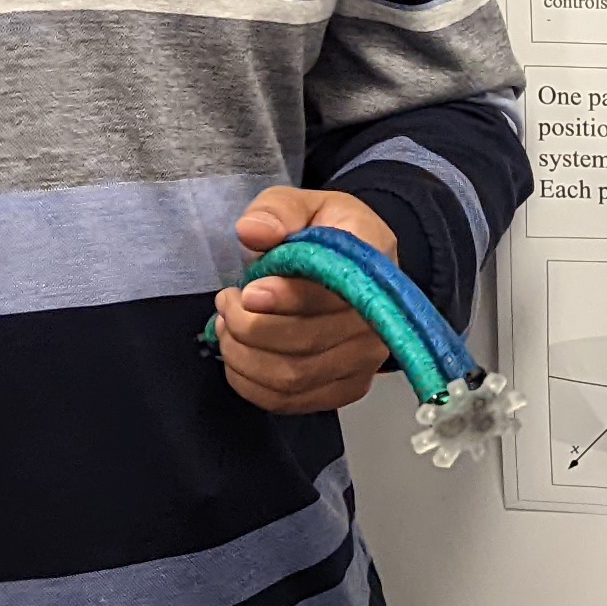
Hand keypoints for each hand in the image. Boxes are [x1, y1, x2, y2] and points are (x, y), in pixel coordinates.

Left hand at [215, 186, 404, 415]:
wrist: (354, 269)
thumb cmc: (326, 234)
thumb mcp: (302, 204)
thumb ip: (276, 211)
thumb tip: (253, 231)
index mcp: (374, 260)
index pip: (331, 292)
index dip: (285, 297)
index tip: (248, 290)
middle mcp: (379, 318)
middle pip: (305, 342)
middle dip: (248, 325)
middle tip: (226, 302)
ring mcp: (366, 360)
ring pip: (292, 376)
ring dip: (243, 354)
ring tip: (227, 325)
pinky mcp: (348, 388)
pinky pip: (291, 401)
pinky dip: (251, 385)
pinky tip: (238, 356)